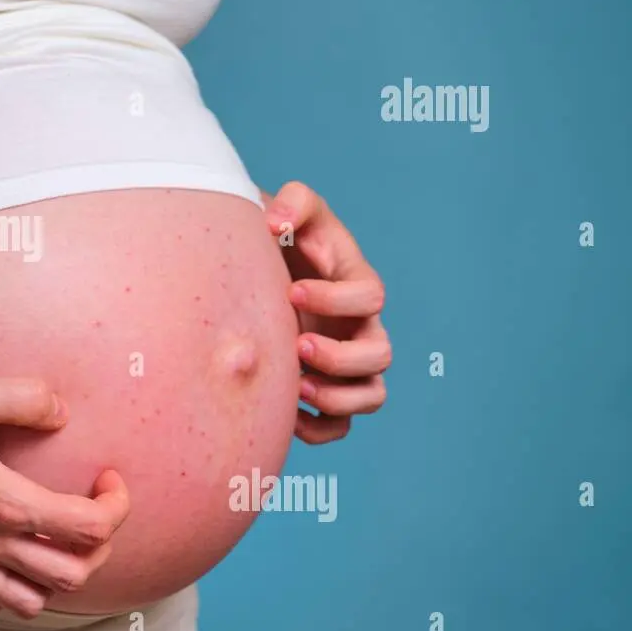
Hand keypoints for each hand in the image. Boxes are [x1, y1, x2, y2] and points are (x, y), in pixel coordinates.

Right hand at [0, 378, 129, 622]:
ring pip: (32, 601)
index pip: (89, 527)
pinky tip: (5, 563)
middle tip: (90, 510)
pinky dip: (5, 596)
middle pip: (73, 574)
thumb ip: (26, 397)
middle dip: (98, 545)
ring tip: (54, 542)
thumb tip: (62, 412)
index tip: (107, 479)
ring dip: (55, 577)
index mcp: (5, 503)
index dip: (115, 505)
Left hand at [265, 182, 391, 444]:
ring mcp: (344, 362)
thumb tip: (278, 222)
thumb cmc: (273, 237)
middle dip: (340, 356)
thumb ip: (292, 202)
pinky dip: (318, 428)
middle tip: (296, 345)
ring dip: (336, 397)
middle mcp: (358, 326)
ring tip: (294, 385)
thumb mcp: (285, 208)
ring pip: (370, 396)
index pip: (370, 297)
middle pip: (380, 354)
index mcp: (355, 283)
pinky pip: (339, 426)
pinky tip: (284, 413)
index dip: (336, 299)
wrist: (251, 268)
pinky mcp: (323, 390)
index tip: (291, 291)